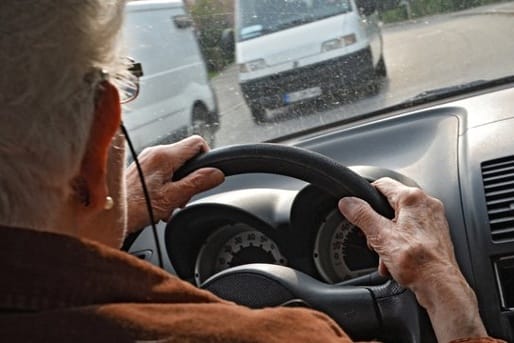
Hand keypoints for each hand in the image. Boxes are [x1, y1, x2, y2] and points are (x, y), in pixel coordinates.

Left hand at [125, 135, 223, 232]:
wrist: (108, 215)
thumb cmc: (133, 208)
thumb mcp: (172, 197)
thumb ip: (197, 183)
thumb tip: (216, 174)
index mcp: (164, 156)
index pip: (198, 143)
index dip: (206, 158)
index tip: (204, 176)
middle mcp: (154, 152)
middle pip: (187, 156)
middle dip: (191, 177)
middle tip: (182, 197)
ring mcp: (147, 159)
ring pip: (176, 165)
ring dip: (178, 185)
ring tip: (168, 203)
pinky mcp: (141, 168)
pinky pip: (163, 171)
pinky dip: (167, 186)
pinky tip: (160, 202)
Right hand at [338, 177, 486, 341]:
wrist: (440, 285)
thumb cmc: (418, 262)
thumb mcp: (380, 235)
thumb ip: (361, 215)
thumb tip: (348, 202)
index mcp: (413, 198)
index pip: (382, 183)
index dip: (365, 195)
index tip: (356, 207)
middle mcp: (427, 204)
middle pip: (391, 205)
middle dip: (378, 224)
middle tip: (373, 238)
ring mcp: (434, 219)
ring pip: (400, 221)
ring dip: (388, 237)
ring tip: (386, 254)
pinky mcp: (436, 235)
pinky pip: (411, 233)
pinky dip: (401, 244)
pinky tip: (397, 260)